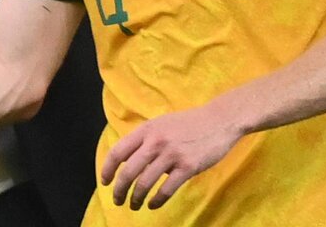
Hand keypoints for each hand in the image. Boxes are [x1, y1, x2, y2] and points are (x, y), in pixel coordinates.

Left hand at [100, 104, 241, 210]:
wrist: (219, 120)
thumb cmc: (188, 123)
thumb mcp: (161, 124)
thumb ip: (145, 140)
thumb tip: (128, 161)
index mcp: (146, 130)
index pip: (118, 152)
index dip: (108, 169)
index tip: (105, 182)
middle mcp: (156, 141)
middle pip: (128, 172)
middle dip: (120, 190)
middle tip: (118, 200)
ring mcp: (172, 154)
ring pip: (145, 183)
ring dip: (136, 199)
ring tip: (134, 205)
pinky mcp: (188, 167)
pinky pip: (166, 190)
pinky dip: (156, 201)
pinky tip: (153, 205)